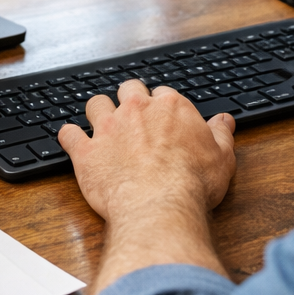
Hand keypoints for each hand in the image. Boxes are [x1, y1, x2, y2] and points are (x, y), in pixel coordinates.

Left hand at [58, 80, 236, 220]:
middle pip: (128, 89)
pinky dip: (68, 136)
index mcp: (170, 108)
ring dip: (98, 111)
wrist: (159, 205)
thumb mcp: (222, 158)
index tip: (161, 118)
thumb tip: (225, 121)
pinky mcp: (87, 151)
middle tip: (132, 114)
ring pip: (96, 104)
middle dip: (129, 98)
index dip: (161, 105)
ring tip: (100, 122)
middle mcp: (136, 110)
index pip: (162, 94)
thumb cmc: (192, 183)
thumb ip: (221, 134)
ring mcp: (108, 129)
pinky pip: (68, 134)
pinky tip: (71, 140)